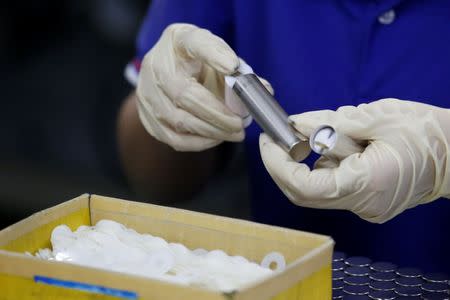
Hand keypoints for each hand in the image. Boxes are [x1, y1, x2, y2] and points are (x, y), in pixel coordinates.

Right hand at [136, 23, 243, 150]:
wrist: (170, 72)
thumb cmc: (198, 63)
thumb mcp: (218, 56)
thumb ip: (239, 71)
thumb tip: (263, 89)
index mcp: (178, 41)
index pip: (195, 43)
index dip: (214, 54)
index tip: (233, 66)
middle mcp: (156, 65)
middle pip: (184, 94)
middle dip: (217, 115)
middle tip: (239, 126)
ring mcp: (146, 92)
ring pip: (178, 120)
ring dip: (210, 132)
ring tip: (233, 133)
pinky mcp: (146, 117)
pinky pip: (173, 138)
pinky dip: (198, 142)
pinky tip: (215, 138)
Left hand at [260, 99, 449, 222]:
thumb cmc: (425, 132)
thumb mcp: (376, 117)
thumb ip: (331, 123)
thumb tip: (296, 124)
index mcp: (366, 183)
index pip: (304, 186)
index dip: (278, 165)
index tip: (267, 141)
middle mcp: (362, 203)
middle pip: (304, 193)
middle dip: (284, 163)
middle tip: (277, 136)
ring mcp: (364, 207)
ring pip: (316, 189)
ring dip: (307, 162)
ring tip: (319, 134)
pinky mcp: (364, 202)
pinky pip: (332, 187)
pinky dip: (324, 166)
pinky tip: (335, 146)